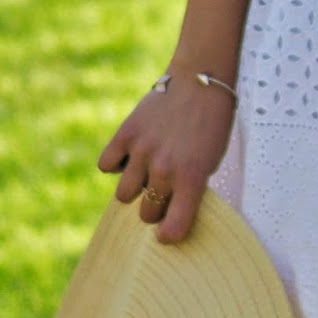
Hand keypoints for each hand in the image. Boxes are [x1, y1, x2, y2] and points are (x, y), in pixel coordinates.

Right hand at [96, 73, 235, 244]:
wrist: (200, 81)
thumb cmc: (211, 125)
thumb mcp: (210, 161)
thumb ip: (189, 187)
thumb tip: (165, 209)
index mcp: (192, 179)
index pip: (174, 227)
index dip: (169, 235)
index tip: (166, 234)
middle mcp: (165, 169)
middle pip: (146, 212)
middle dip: (153, 208)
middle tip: (162, 194)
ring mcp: (143, 152)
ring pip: (123, 195)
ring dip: (133, 190)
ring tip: (146, 175)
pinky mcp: (126, 133)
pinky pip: (106, 165)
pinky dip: (115, 165)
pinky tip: (129, 157)